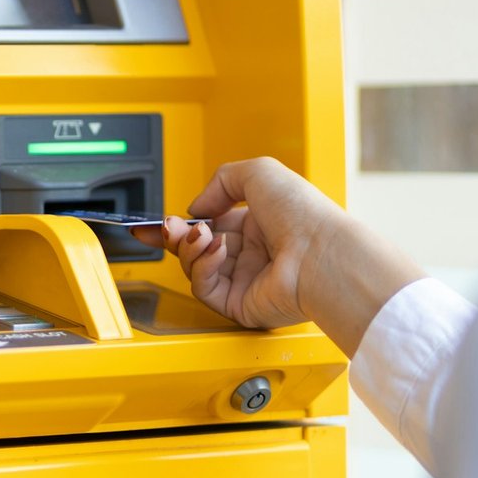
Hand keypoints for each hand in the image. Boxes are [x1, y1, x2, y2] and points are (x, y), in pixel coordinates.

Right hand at [131, 157, 423, 355]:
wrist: (320, 255)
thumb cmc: (304, 215)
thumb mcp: (259, 172)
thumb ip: (220, 181)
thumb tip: (197, 207)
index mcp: (257, 223)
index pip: (209, 224)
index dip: (180, 222)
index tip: (157, 221)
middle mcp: (251, 253)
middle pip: (195, 248)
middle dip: (175, 236)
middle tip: (166, 227)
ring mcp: (245, 280)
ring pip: (195, 268)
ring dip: (190, 249)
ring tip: (202, 235)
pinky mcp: (240, 305)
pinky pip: (205, 289)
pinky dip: (203, 268)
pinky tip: (217, 252)